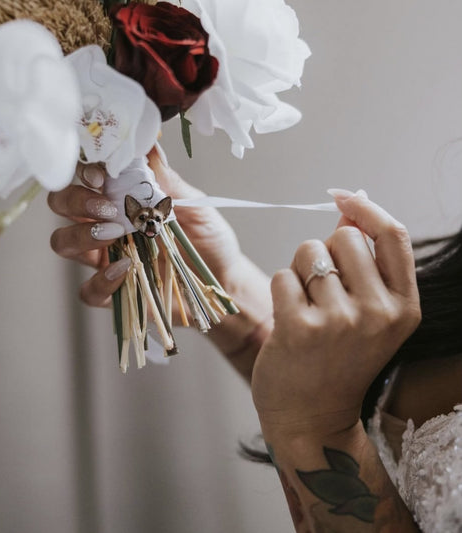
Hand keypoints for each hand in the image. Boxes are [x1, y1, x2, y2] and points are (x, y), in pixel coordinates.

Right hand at [48, 149, 244, 314]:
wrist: (225, 279)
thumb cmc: (209, 239)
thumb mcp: (195, 205)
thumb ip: (168, 181)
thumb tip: (149, 145)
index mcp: (122, 199)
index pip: (86, 177)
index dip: (83, 172)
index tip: (100, 176)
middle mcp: (106, 225)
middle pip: (62, 205)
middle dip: (74, 200)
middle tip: (106, 208)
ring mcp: (105, 259)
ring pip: (63, 243)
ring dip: (81, 235)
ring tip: (115, 233)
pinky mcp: (112, 292)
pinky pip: (88, 290)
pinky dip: (101, 281)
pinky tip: (125, 269)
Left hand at [252, 191, 420, 436]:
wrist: (311, 418)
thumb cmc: (336, 362)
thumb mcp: (367, 316)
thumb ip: (363, 262)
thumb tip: (350, 206)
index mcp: (403, 307)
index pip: (393, 235)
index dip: (366, 209)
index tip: (344, 196)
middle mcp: (378, 312)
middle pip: (342, 236)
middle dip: (324, 253)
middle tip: (320, 291)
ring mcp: (340, 321)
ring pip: (309, 252)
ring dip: (300, 273)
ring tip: (306, 309)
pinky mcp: (300, 328)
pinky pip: (283, 276)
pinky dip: (281, 291)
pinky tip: (288, 320)